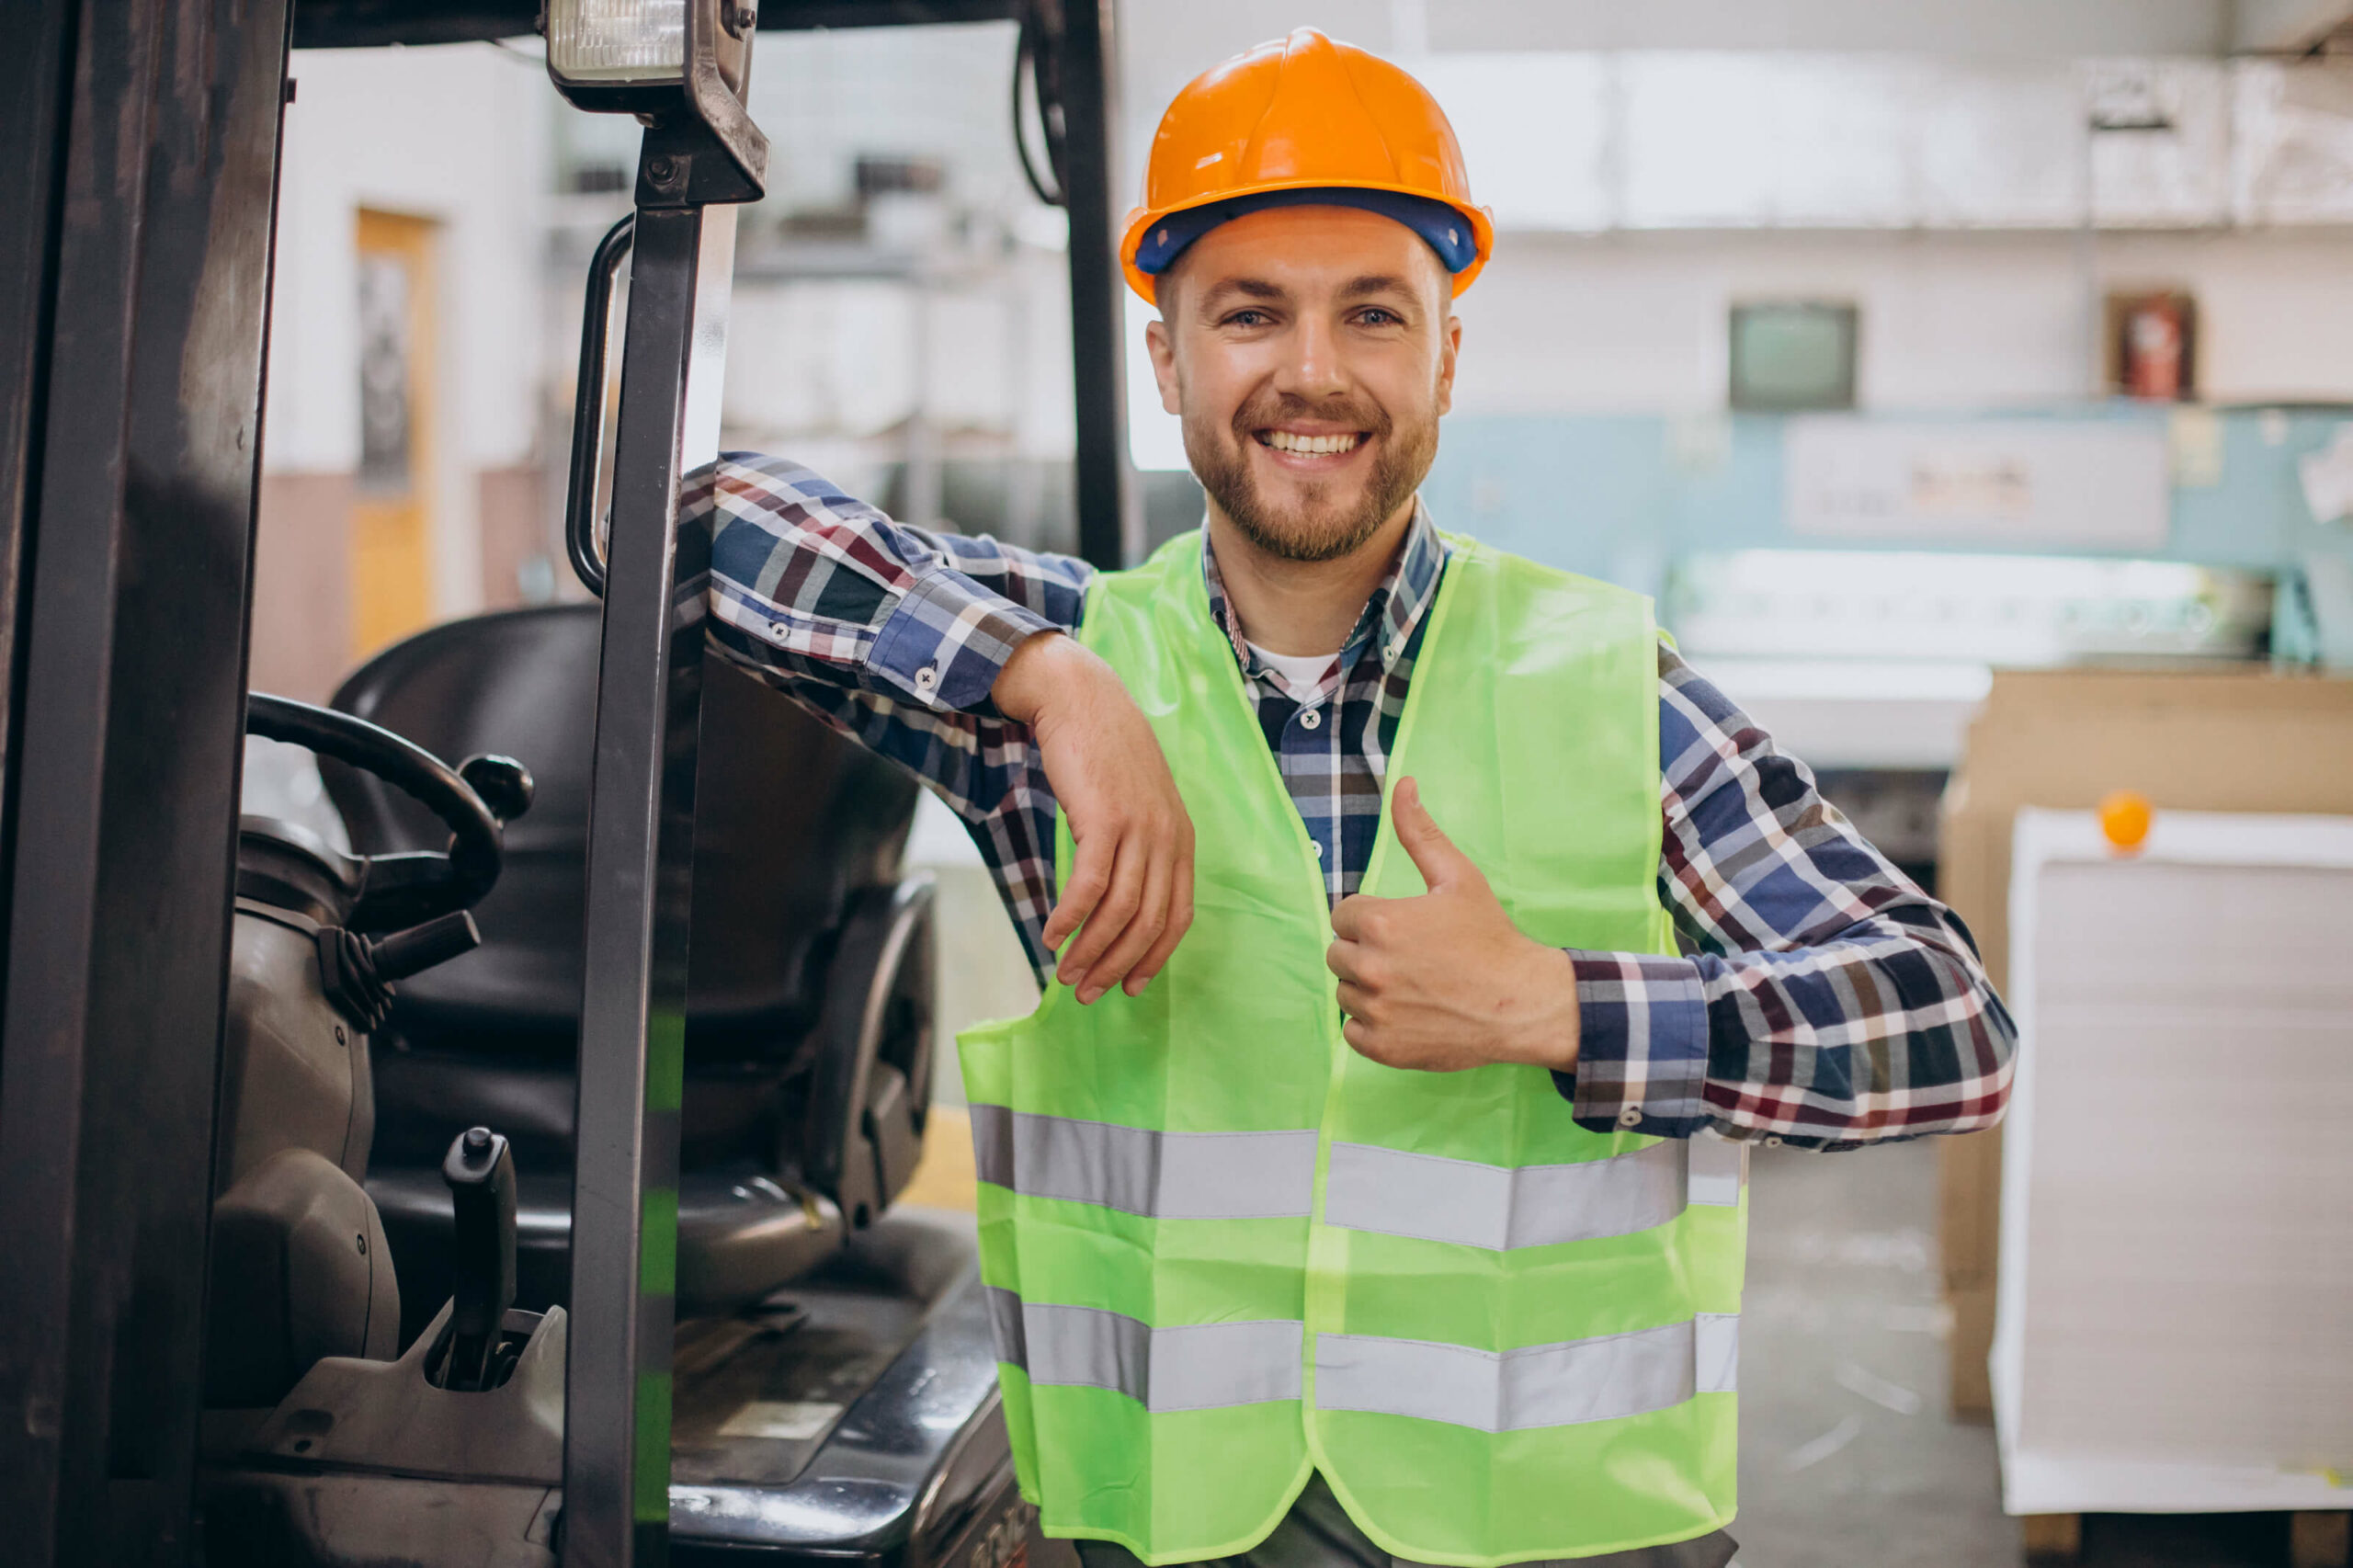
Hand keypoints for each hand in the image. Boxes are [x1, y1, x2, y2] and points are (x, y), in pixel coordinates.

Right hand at [992, 633, 1194, 1003]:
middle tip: (1088, 992)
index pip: (1178, 916)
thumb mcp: (1135, 803)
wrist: (1082, 699)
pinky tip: (1052, 935)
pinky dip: (1071, 917)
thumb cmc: (1103, 753)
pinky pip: (1090, 885)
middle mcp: (1167, 837)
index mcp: (1180, 838)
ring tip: (1064, 973)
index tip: (1129, 986)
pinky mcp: (1105, 818)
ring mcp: (1139, 827)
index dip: (1154, 957)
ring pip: (1120, 910)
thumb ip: (1137, 847)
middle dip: (1118, 966)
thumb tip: (1115, 903)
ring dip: (1090, 950)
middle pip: (1149, 922)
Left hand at [1326, 776, 1580, 1072]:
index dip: (1372, 919)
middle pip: (1338, 953)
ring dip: (1368, 988)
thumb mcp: (1457, 877)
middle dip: (1366, 952)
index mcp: (1378, 923)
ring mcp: (1375, 1011)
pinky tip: (1407, 1013)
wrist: (1523, 1002)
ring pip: (1345, 993)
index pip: (1343, 916)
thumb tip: (1403, 783)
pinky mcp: (1382, 1047)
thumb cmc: (1490, 937)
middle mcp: (1369, 967)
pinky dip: (1372, 1026)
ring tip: (1412, 985)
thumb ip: (1420, 832)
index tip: (1405, 929)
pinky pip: (1352, 1033)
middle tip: (1410, 958)